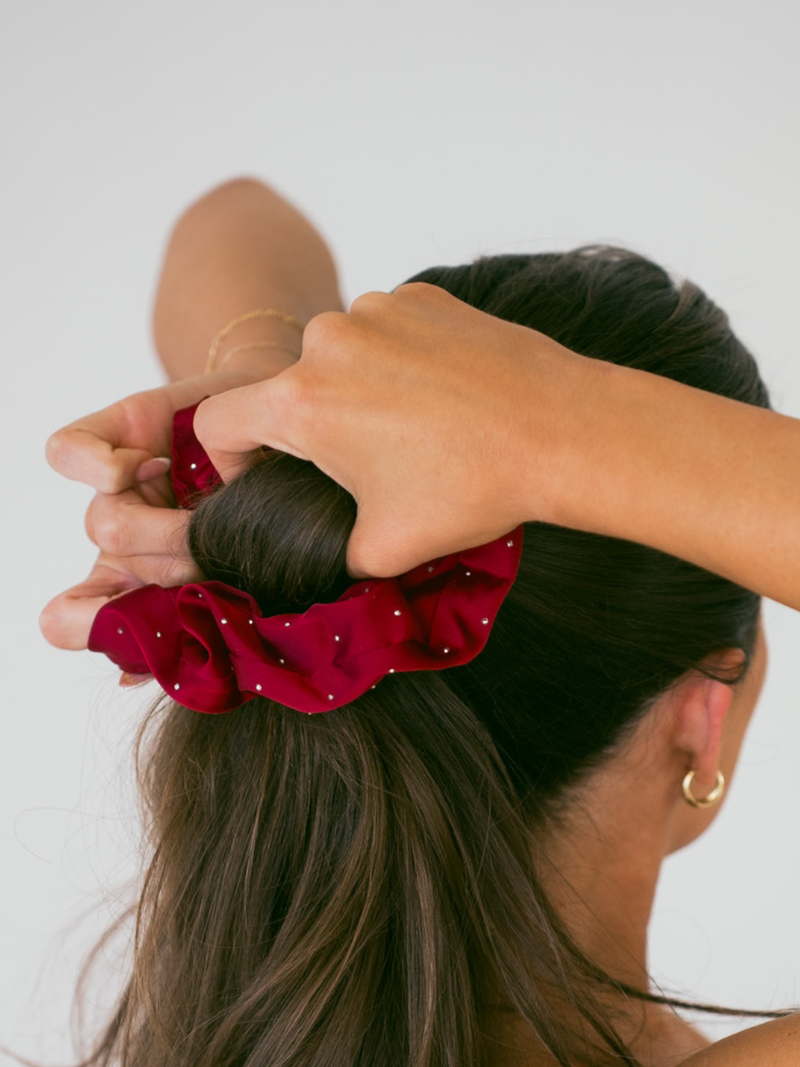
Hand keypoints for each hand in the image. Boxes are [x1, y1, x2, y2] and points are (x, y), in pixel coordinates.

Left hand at [42, 351, 296, 649]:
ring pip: (103, 522)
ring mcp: (115, 484)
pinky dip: (106, 467)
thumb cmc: (276, 502)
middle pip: (114, 564)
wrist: (284, 427)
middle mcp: (123, 536)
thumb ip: (204, 622)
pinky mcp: (110, 430)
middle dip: (177, 561)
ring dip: (162, 519)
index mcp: (141, 580)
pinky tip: (148, 463)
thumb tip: (127, 677)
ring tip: (215, 496)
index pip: (68, 618)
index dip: (89, 627)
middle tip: (219, 543)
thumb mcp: (255, 572)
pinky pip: (68, 454)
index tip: (144, 625)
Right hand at [194, 284, 583, 576]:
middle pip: (287, 391)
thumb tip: (317, 556)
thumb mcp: (385, 548)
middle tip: (368, 467)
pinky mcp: (421, 295)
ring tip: (415, 431)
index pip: (218, 422)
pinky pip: (385, 331)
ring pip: (339, 358)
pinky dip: (399, 362)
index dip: (230, 461)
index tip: (267, 480)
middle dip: (314, 430)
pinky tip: (441, 395)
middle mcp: (328, 340)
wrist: (562, 430)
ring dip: (357, 392)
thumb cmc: (473, 488)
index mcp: (302, 402)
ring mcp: (377, 308)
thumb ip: (328, 552)